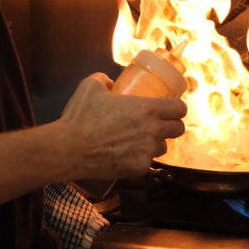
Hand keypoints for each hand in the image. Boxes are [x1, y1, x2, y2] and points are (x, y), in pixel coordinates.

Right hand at [59, 73, 186, 181]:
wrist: (69, 149)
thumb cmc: (80, 117)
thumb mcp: (90, 86)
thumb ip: (104, 79)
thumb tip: (110, 82)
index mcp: (147, 108)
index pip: (180, 109)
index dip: (177, 107)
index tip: (171, 107)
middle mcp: (152, 131)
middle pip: (179, 129)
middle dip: (171, 125)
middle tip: (157, 123)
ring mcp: (146, 152)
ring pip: (163, 147)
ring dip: (155, 142)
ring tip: (139, 140)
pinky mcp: (138, 169)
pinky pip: (147, 162)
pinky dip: (140, 158)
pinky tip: (126, 153)